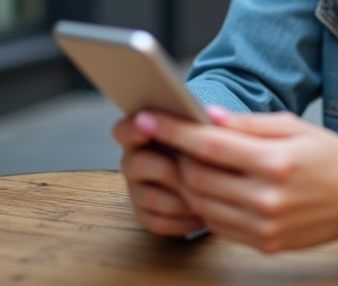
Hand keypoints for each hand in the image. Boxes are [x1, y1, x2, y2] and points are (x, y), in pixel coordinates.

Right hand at [113, 112, 206, 236]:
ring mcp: (136, 190)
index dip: (132, 129)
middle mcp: (132, 162)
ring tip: (208, 196)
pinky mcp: (145, 216)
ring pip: (151, 197)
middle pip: (138, 164)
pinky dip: (182, 220)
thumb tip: (211, 116)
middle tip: (196, 172)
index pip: (124, 130)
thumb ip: (200, 123)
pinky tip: (202, 214)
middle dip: (170, 169)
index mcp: (141, 135)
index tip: (145, 127)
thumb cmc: (205, 148)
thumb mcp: (204, 130)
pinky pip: (158, 222)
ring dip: (181, 197)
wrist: (213, 178)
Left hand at [147, 107, 337, 252]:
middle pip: (198, 178)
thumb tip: (208, 117)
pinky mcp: (263, 244)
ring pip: (202, 204)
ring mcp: (264, 226)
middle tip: (170, 141)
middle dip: (176, 157)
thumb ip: (249, 123)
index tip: (149, 119)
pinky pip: (217, 224)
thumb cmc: (328, 157)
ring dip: (187, 182)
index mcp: (276, 162)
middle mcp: (268, 198)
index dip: (174, 131)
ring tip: (188, 162)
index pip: (210, 146)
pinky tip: (210, 186)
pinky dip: (205, 204)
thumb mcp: (294, 126)